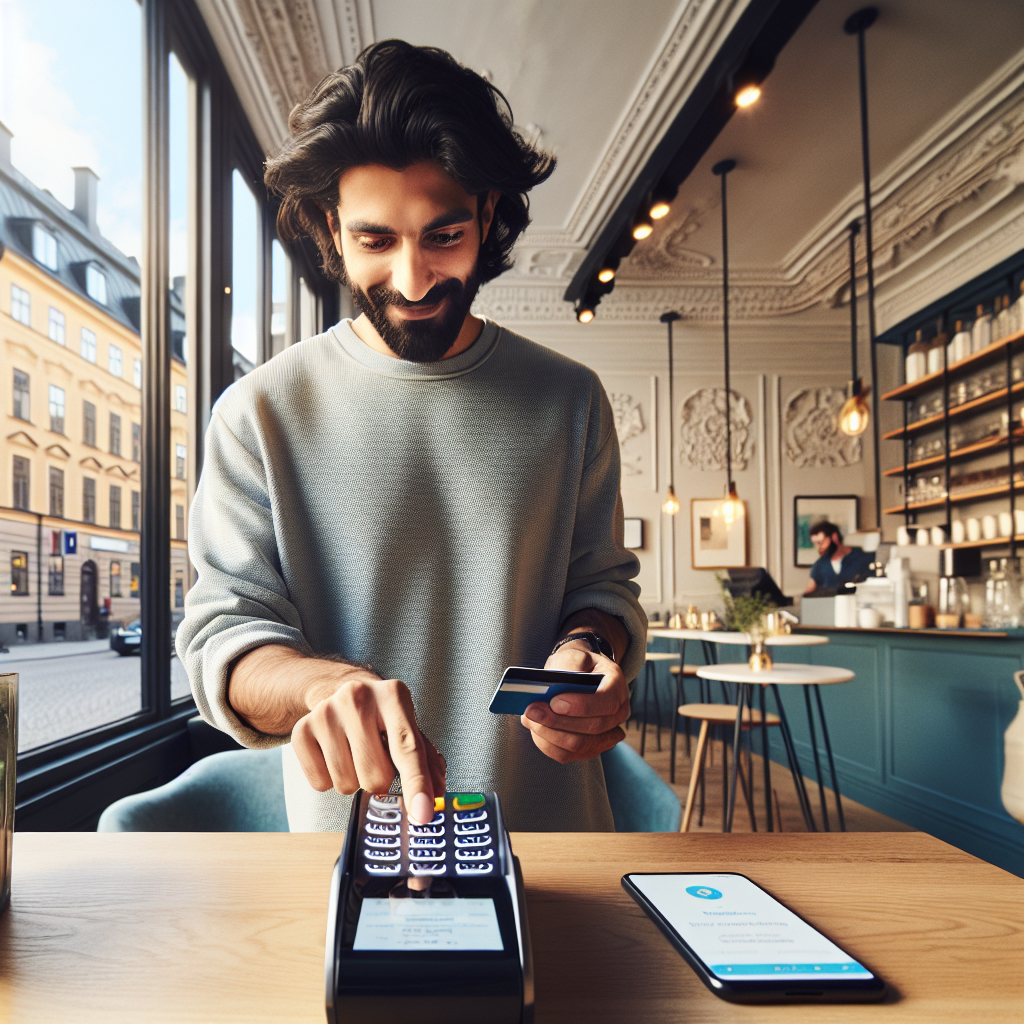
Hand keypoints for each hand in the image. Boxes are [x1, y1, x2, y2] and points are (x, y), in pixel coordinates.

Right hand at [291, 666, 445, 823]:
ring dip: (354, 781)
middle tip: (376, 757)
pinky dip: (330, 779)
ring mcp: (326, 712)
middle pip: (376, 777)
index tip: (423, 814)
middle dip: (379, 780)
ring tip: (354, 753)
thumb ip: (427, 760)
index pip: (408, 748)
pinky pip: (320, 784)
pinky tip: (334, 755)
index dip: (417, 784)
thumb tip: (436, 796)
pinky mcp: (301, 730)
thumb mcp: (408, 726)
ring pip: (347, 784)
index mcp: (393, 695)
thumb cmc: (379, 716)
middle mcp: (358, 697)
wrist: (337, 690)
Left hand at [520, 641, 629, 762]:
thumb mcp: (574, 655)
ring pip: (579, 745)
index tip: (554, 701)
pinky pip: (568, 755)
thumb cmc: (575, 664)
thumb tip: (551, 689)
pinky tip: (535, 729)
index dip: (580, 705)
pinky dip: (547, 744)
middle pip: (593, 727)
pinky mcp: (590, 748)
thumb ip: (567, 667)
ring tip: (529, 719)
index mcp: (616, 685)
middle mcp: (618, 712)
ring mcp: (607, 733)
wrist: (579, 673)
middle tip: (532, 711)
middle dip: (558, 721)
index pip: (606, 701)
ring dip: (550, 734)